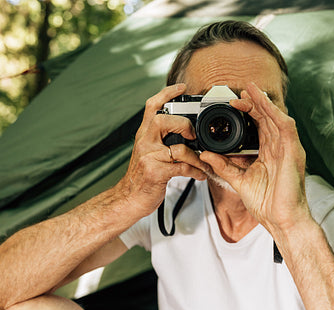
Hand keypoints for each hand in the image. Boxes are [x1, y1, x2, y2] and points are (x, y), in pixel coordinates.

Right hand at [112, 84, 208, 218]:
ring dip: (197, 157)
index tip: (181, 87)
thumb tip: (185, 130)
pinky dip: (195, 171)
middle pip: (162, 120)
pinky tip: (200, 175)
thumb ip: (161, 139)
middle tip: (194, 135)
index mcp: (144, 134)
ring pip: (178, 148)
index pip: (152, 106)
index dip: (166, 93)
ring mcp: (148, 157)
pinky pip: (182, 168)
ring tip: (205, 163)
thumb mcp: (148, 152)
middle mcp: (144, 142)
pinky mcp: (155, 173)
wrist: (128, 199)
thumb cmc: (142, 176)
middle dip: (184, 124)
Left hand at [200, 82, 310, 234]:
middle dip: (254, 102)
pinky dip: (275, 113)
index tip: (233, 103)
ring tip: (250, 90)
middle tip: (240, 90)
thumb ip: (222, 166)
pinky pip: (286, 127)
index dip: (248, 112)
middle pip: (267, 117)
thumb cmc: (266, 204)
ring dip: (263, 102)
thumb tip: (205, 154)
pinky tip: (264, 104)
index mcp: (269, 153)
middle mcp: (280, 147)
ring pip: (277, 117)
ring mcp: (288, 148)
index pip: (259, 125)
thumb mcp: (238, 180)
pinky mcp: (294, 152)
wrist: (280, 220)